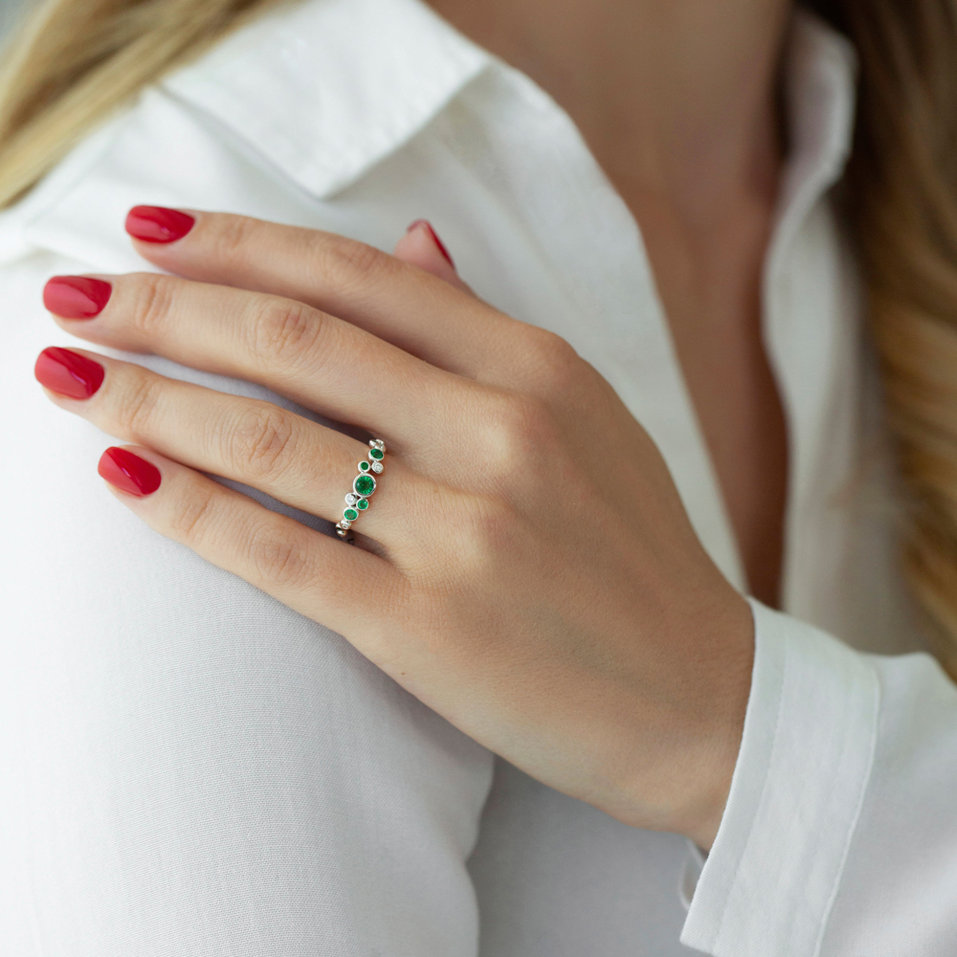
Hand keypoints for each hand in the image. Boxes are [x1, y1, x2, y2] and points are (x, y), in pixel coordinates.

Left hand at [34, 206, 754, 849]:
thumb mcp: (585, 416)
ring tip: (69, 376)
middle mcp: (501, 434)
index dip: (243, 243)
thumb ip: (487, 331)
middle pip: (298, 341)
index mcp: (538, 369)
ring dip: (150, 398)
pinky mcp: (429, 628)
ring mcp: (467, 532)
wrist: (700, 695)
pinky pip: (281, 553)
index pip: (360, 276)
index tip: (155, 228)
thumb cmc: (636, 555)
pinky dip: (188, 510)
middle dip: (167, 307)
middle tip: (77, 295)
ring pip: (273, 439)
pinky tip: (121, 476)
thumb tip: (412, 242)